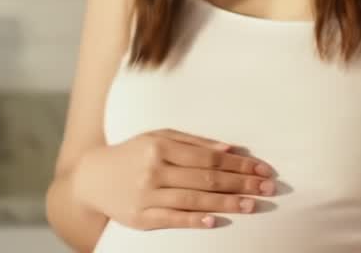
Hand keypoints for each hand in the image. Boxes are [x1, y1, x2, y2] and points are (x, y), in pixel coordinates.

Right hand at [72, 128, 276, 229]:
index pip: (208, 156)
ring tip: (252, 205)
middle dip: (240, 183)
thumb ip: (195, 142)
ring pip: (194, 199)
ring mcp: (147, 195)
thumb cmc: (132, 154)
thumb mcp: (159, 137)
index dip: (238, 163)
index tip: (262, 168)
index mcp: (161, 146)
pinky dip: (194, 221)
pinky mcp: (141, 217)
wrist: (92, 178)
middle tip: (268, 187)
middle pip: (206, 178)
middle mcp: (154, 169)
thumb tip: (231, 148)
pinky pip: (172, 219)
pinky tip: (215, 222)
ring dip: (226, 203)